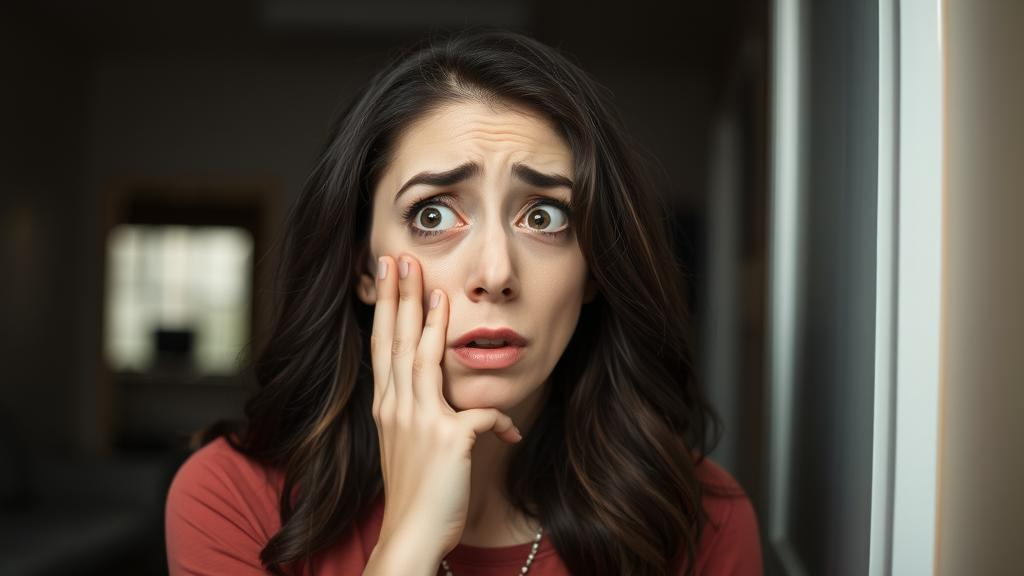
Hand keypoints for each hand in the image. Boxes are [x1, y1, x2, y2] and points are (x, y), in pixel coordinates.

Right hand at [370, 253, 521, 559]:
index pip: (383, 345)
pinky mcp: (448, 442)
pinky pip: (482, 416)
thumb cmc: (416, 492)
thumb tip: (432, 393)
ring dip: (430, 325)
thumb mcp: (407, 444)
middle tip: (398, 260)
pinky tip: (514, 433)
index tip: (386, 274)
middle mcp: (398, 409)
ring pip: (424, 362)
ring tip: (436, 291)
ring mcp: (421, 423)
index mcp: (387, 407)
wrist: (411, 535)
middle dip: (398, 298)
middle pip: (397, 342)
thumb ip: (417, 411)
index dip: (385, 307)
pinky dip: (502, 421)